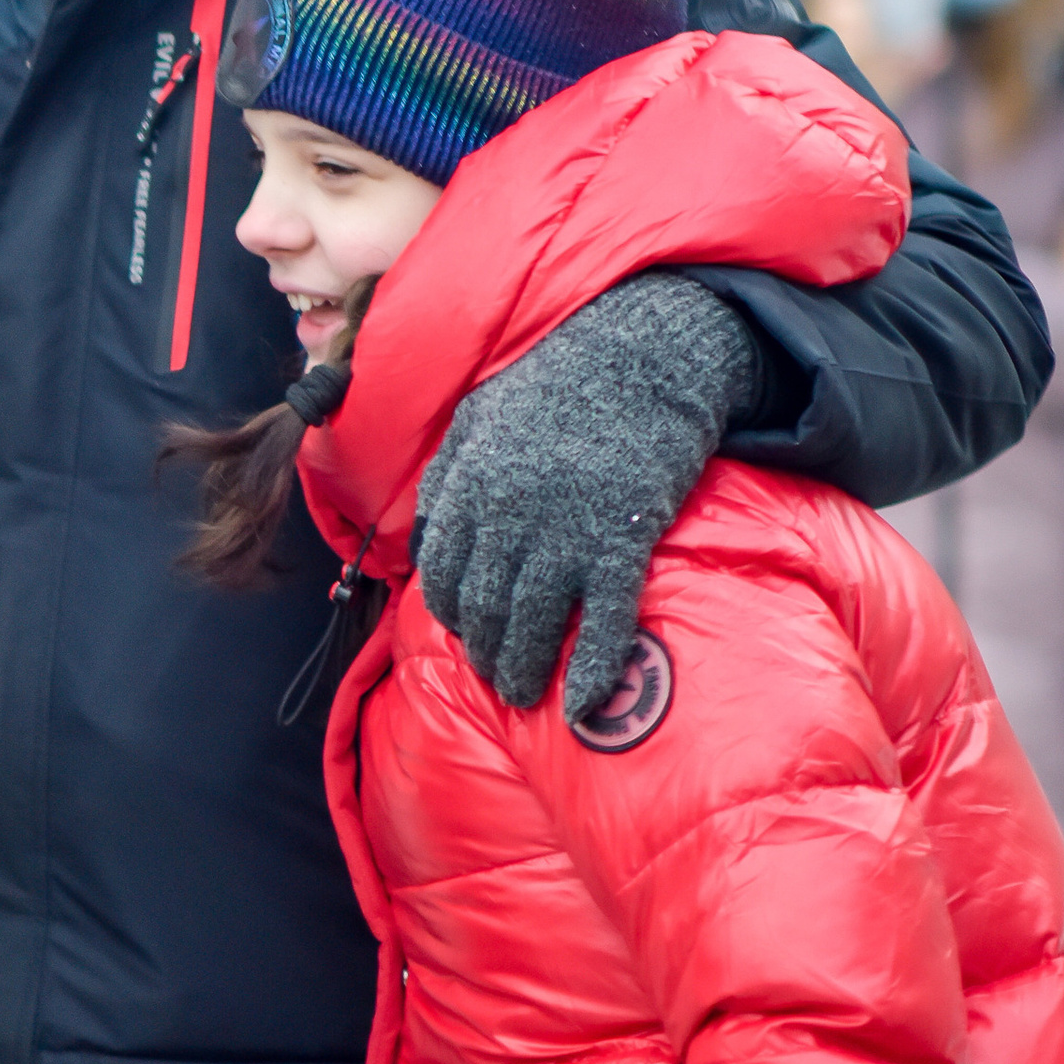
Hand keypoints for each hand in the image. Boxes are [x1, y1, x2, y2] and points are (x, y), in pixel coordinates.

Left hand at [414, 273, 763, 721]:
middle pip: (482, 608)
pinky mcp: (620, 541)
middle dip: (483, 652)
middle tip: (494, 674)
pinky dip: (590, 669)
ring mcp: (564, 532)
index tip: (463, 630)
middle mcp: (508, 515)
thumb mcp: (480, 415)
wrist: (641, 360)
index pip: (442, 572)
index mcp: (471, 483)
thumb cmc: (559, 386)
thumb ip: (447, 474)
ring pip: (530, 623)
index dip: (449, 611)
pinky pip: (602, 621)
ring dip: (522, 670)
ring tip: (523, 694)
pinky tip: (583, 703)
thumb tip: (423, 540)